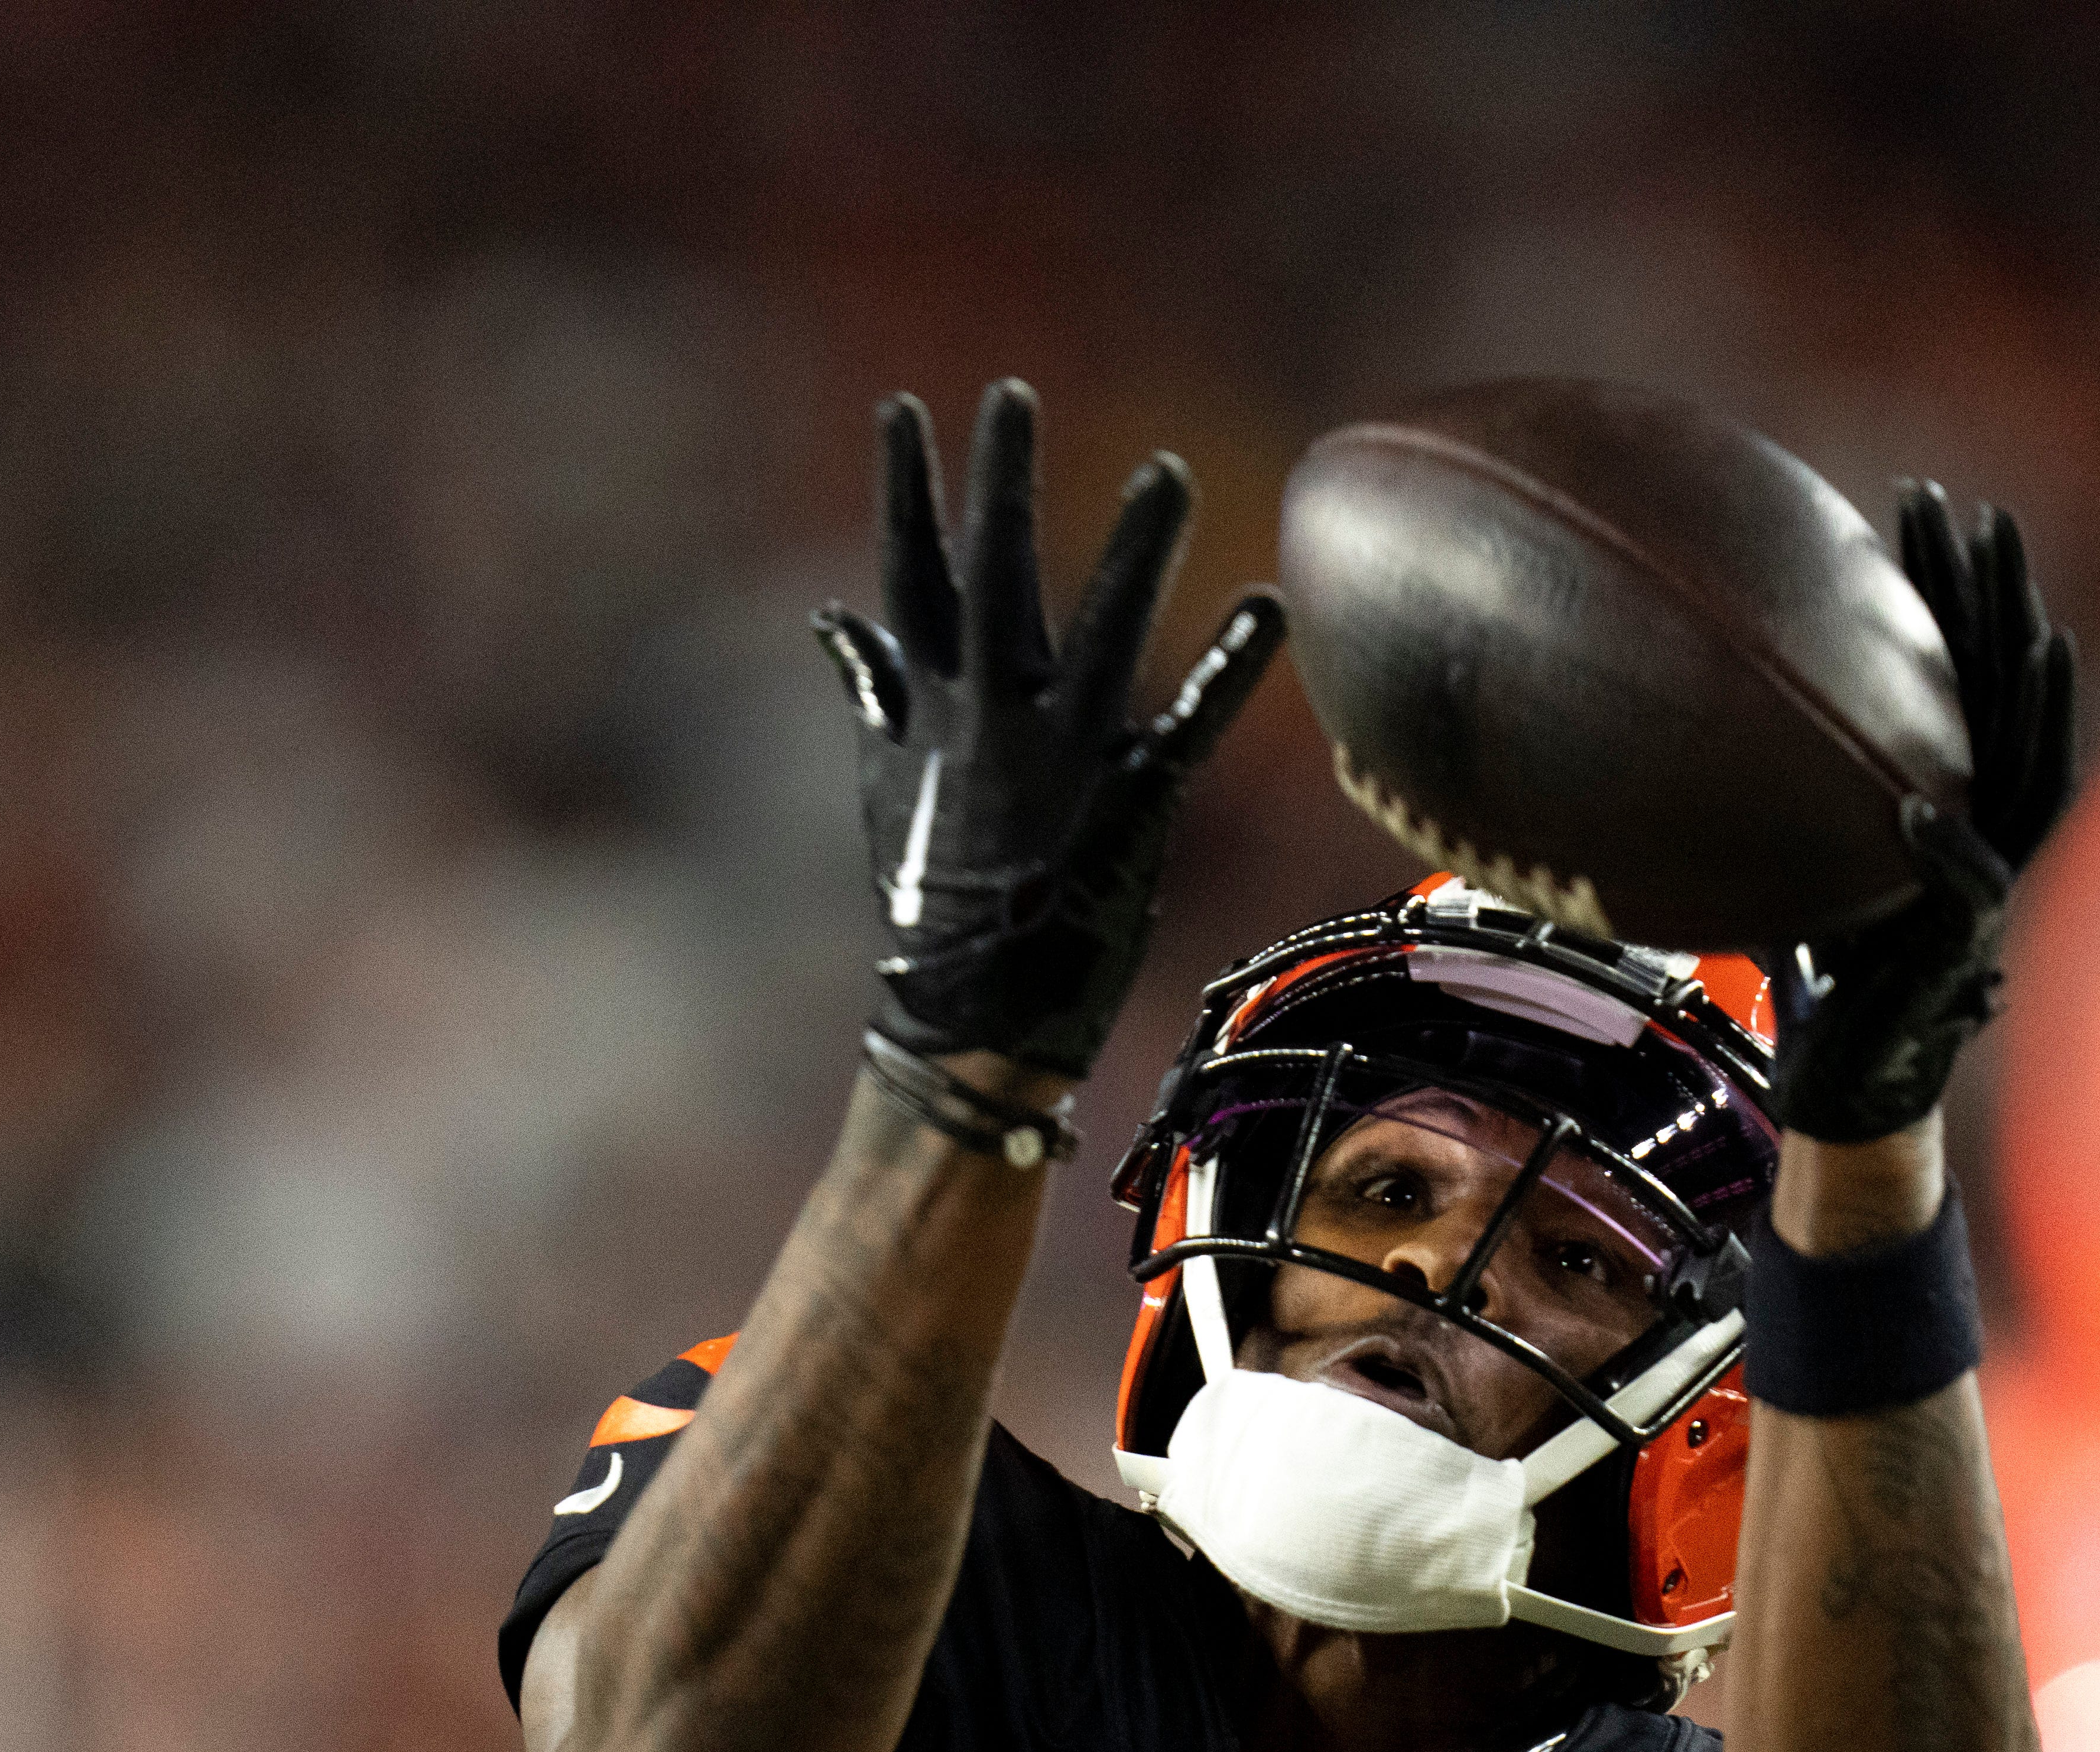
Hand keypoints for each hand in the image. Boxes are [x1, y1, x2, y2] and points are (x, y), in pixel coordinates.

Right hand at [813, 381, 1283, 1081]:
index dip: (907, 489)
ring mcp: (1062, 754)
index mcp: (931, 703)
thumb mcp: (881, 785)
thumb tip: (832, 621)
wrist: (967, 1009)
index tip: (906, 410)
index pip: (911, 574)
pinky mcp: (1130, 797)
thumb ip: (873, 691)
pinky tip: (1267, 603)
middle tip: (1013, 395)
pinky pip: (1188, 720)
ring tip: (1169, 468)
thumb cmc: (924, 898)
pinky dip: (1228, 663)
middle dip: (1002, 480)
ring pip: (1102, 626)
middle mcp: (991, 714)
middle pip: (996, 574)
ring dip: (1137, 546)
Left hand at [1764, 485, 2077, 1144]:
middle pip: (2007, 688)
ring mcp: (1984, 879)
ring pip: (2030, 770)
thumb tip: (1676, 702)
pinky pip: (1967, 886)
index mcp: (1948, 782)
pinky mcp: (1960, 947)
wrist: (1841, 1071)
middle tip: (1977, 513)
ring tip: (2027, 628)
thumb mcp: (1789, 841)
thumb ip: (1773, 777)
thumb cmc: (1817, 951)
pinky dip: (1948, 845)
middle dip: (1999, 598)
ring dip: (2027, 699)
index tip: (1915, 499)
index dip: (1943, 581)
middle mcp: (1982, 816)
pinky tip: (1919, 803)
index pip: (1956, 659)